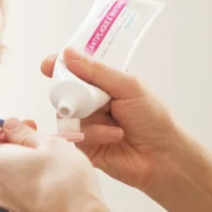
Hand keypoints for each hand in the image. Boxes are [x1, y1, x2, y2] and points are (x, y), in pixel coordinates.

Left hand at [0, 119, 103, 211]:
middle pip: (6, 161)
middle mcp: (0, 186)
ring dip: (33, 169)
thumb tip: (10, 126)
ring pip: (18, 179)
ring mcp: (12, 205)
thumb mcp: (49, 143)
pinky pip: (28, 195)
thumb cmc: (66, 180)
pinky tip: (59, 184)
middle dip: (25, 151)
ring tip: (58, 166)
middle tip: (48, 145)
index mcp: (0, 163)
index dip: (12, 133)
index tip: (30, 128)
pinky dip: (39, 187)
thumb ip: (25, 133)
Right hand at [43, 48, 195, 196]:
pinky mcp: (84, 145)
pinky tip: (115, 136)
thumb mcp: (129, 87)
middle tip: (83, 99)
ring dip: (90, 116)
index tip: (48, 65)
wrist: (163, 157)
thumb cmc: (153, 119)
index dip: (61, 66)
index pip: (77, 70)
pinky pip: (75, 135)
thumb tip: (68, 54)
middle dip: (72, 93)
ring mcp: (87, 123)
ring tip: (115, 123)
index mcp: (105, 83)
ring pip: (68, 114)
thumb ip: (97, 72)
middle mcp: (93, 102)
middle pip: (67, 91)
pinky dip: (95, 134)